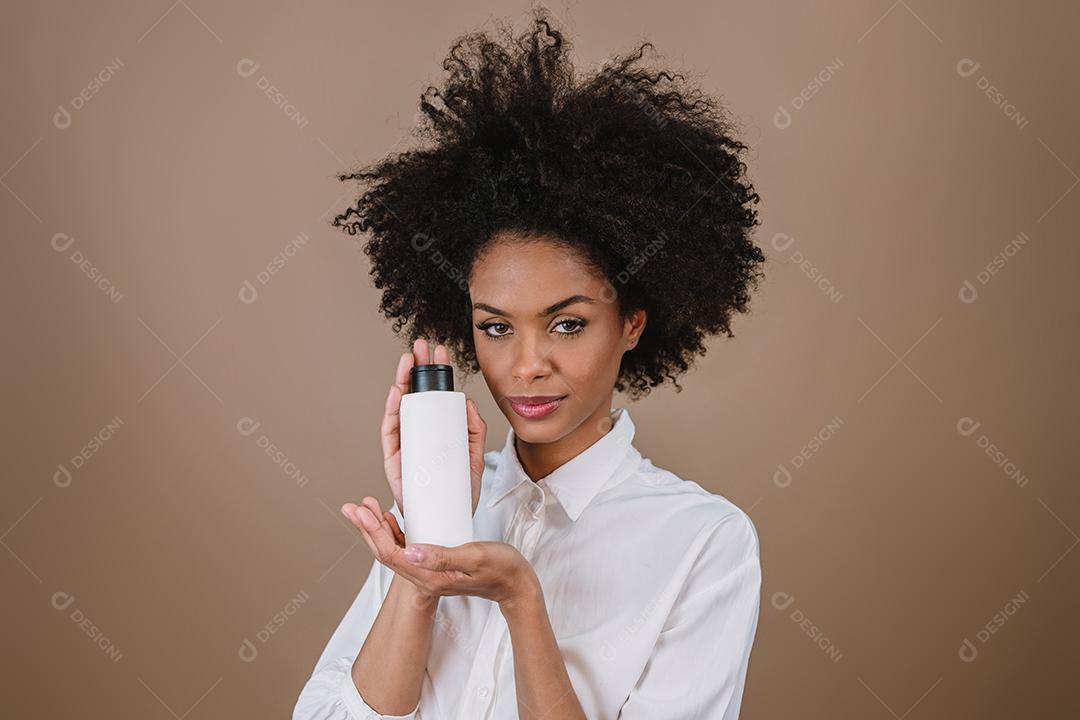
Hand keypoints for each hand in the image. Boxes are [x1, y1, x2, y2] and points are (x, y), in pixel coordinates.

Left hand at [342, 496, 538, 605]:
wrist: (515, 584)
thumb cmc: (501, 568)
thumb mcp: (475, 556)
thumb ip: (442, 556)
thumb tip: (410, 550)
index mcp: (430, 576)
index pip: (392, 554)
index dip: (373, 532)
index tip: (362, 512)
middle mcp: (424, 576)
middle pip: (386, 552)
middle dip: (366, 529)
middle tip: (351, 507)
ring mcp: (428, 572)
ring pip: (393, 551)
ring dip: (376, 530)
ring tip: (363, 509)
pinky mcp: (434, 564)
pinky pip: (406, 550)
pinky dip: (393, 533)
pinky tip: (389, 520)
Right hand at [381, 337, 486, 517]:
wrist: (448, 524)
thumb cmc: (458, 493)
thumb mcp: (474, 457)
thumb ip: (474, 430)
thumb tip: (467, 402)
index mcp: (435, 433)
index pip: (433, 398)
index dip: (434, 374)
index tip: (439, 352)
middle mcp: (417, 437)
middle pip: (413, 398)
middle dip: (415, 370)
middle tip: (419, 346)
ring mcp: (405, 447)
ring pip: (399, 410)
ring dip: (401, 383)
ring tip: (408, 361)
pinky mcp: (395, 462)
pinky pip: (391, 434)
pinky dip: (392, 412)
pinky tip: (397, 392)